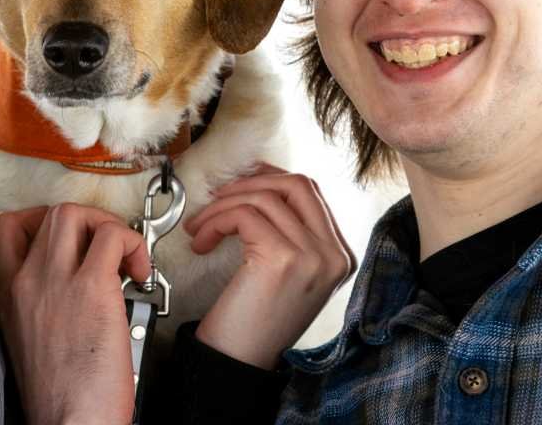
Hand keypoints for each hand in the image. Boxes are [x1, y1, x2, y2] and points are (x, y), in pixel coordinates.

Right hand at [0, 203, 149, 424]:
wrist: (69, 423)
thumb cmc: (58, 394)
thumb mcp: (26, 337)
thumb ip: (37, 301)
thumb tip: (69, 280)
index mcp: (6, 293)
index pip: (5, 226)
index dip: (41, 219)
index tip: (68, 238)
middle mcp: (25, 280)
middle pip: (49, 213)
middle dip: (85, 220)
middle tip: (103, 245)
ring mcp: (57, 281)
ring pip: (76, 213)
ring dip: (107, 225)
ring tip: (121, 255)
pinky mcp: (92, 289)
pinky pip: (114, 237)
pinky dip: (133, 245)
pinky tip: (138, 273)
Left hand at [185, 165, 355, 369]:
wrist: (240, 362)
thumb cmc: (254, 319)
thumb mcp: (286, 271)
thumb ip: (288, 232)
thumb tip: (259, 183)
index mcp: (339, 255)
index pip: (310, 192)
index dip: (269, 179)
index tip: (238, 185)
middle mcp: (334, 254)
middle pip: (296, 184)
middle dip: (250, 182)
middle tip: (218, 200)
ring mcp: (313, 256)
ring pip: (264, 197)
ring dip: (222, 206)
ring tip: (202, 228)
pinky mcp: (284, 259)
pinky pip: (243, 215)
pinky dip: (215, 220)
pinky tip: (203, 241)